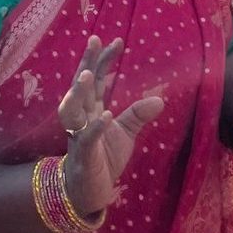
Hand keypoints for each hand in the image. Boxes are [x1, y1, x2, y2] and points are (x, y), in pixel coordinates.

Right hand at [59, 36, 164, 214]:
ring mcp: (79, 136)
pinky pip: (87, 138)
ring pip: (72, 110)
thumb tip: (160, 99)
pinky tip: (104, 115)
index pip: (95, 79)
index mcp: (90, 110)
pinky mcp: (83, 155)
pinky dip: (95, 127)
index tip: (115, 40)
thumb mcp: (124, 134)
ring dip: (78, 92)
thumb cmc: (103, 159)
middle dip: (86, 63)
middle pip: (81, 86)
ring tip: (87, 75)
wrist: (89, 192)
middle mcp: (81, 119)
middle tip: (94, 40)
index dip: (102, 60)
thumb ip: (137, 115)